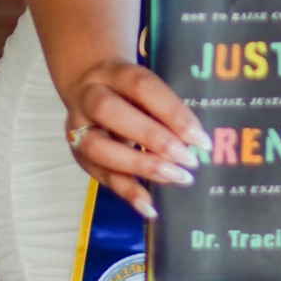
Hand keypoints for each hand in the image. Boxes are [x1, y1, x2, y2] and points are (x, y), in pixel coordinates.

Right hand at [61, 57, 205, 222]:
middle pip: (110, 111)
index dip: (172, 112)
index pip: (142, 86)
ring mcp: (79, 127)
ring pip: (98, 147)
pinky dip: (128, 193)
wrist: (90, 89)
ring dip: (140, 165)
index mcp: (113, 72)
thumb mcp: (147, 91)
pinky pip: (101, 176)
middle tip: (188, 159)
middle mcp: (89, 96)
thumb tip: (199, 144)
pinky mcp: (80, 156)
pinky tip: (150, 207)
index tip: (201, 139)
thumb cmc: (132, 94)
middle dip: (152, 137)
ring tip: (176, 178)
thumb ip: (167, 111)